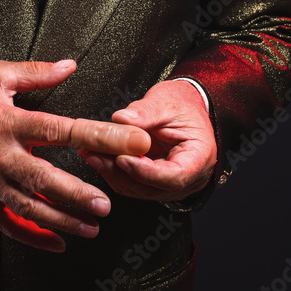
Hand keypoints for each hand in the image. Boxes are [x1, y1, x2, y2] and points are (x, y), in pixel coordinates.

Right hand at [0, 60, 111, 252]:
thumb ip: (36, 74)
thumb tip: (70, 65)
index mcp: (11, 123)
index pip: (62, 130)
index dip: (100, 136)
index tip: (132, 142)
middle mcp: (1, 155)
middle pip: (43, 178)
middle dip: (76, 194)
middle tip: (105, 206)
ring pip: (27, 206)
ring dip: (60, 220)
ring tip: (90, 228)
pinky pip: (6, 222)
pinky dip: (31, 236)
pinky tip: (56, 243)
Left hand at [82, 80, 216, 201]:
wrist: (186, 108)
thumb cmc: (184, 106)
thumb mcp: (166, 102)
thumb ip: (145, 112)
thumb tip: (122, 119)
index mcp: (198, 159)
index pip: (174, 176)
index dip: (145, 171)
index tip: (122, 159)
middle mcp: (186, 178)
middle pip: (150, 187)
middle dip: (119, 172)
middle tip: (95, 154)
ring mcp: (167, 183)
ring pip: (136, 188)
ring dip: (111, 172)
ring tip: (91, 152)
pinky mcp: (151, 181)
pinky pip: (130, 183)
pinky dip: (112, 171)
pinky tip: (97, 156)